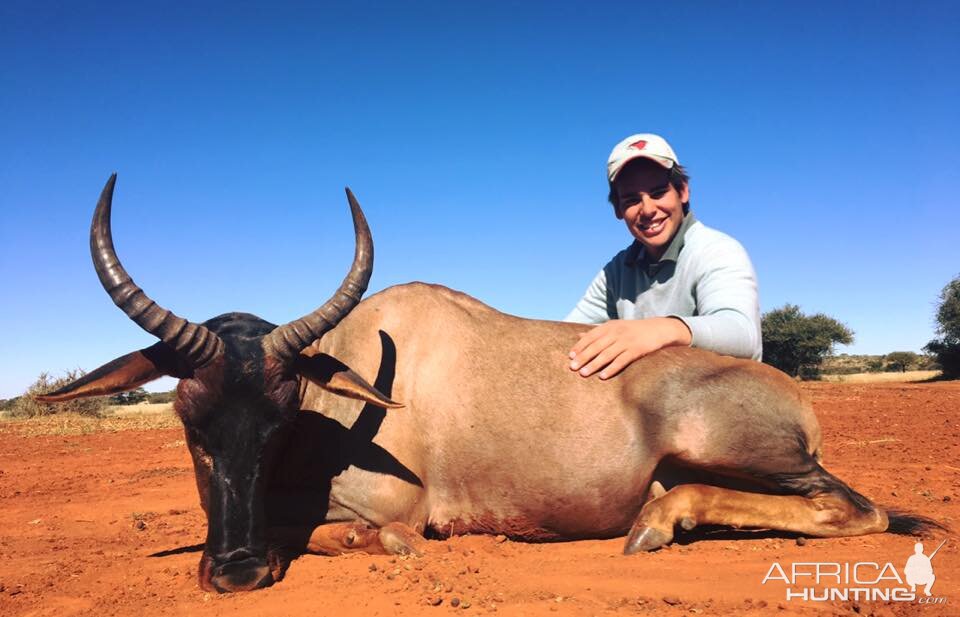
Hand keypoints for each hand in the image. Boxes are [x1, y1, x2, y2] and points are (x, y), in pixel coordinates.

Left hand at [568, 317, 691, 379]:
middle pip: (596, 346)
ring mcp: (626, 341)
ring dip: (594, 365)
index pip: (591, 336)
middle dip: (583, 357)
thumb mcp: (615, 327)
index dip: (580, 347)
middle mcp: (616, 333)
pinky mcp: (637, 350)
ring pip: (606, 354)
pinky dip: (611, 368)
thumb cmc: (633, 330)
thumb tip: (578, 336)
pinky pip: (621, 361)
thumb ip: (597, 332)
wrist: (658, 329)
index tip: (570, 356)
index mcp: (609, 326)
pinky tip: (603, 376)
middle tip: (572, 368)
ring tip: (584, 373)